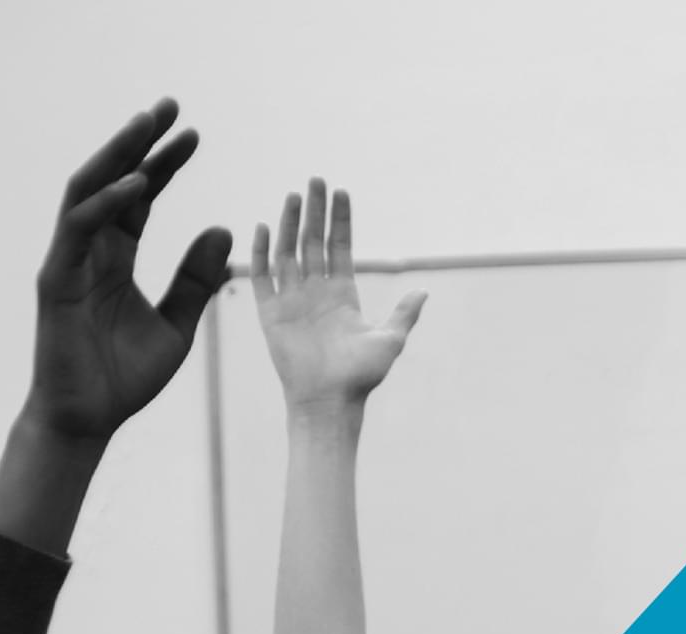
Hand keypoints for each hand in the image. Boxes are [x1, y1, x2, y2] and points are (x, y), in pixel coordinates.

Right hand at [23, 101, 231, 448]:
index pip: (141, 197)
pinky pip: (82, 229)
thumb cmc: (125, 377)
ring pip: (90, 190)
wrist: (90, 420)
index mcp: (117, 257)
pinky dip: (109, 204)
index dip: (164, 164)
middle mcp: (91, 248)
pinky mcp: (56, 276)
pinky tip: (139, 186)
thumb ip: (197, 281)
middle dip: (141, 141)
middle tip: (170, 105)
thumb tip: (225, 231)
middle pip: (115, 180)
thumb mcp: (177, 327)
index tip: (193, 135)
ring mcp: (70, 258)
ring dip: (119, 155)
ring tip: (148, 123)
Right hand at [251, 180, 424, 417]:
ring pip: (288, 251)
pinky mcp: (271, 312)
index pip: (339, 247)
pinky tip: (264, 227)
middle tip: (316, 180)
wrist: (330, 402)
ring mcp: (292, 299)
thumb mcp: (390, 341)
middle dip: (314, 211)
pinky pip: (263, 276)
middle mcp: (315, 292)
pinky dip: (261, 252)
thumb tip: (424, 292)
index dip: (340, 221)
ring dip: (290, 223)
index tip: (341, 192)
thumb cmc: (360, 377)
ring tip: (294, 195)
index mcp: (342, 295)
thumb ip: (404, 315)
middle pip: (312, 241)